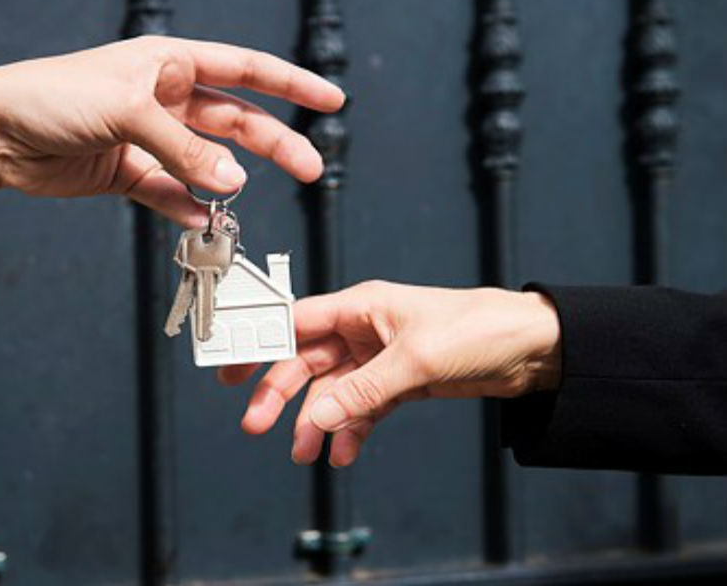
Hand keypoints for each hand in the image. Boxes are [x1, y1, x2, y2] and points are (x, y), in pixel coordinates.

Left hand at [0, 35, 344, 224]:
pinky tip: (204, 220)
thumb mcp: (127, 110)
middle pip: (235, 120)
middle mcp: (164, 97)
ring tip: (245, 199)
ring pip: (207, 161)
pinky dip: (188, 207)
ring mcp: (148, 137)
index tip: (329, 99)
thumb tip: (232, 179)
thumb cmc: (49, 96)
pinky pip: (170, 193)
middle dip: (275, 143)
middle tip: (309, 168)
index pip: (245, 69)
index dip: (291, 84)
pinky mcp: (128, 172)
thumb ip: (184, 147)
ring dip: (228, 180)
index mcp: (169, 62)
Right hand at [217, 281, 561, 466]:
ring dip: (317, 422)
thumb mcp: (415, 359)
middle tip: (257, 425)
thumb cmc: (476, 328)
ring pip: (332, 392)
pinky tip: (343, 453)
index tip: (230, 367)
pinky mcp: (398, 383)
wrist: (529, 349)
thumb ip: (364, 390)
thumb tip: (321, 417)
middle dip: (280, 395)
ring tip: (306, 453)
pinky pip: (362, 409)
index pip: (295, 321)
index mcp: (360, 306)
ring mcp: (378, 358)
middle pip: (306, 363)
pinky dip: (351, 430)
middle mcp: (363, 330)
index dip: (259, 342)